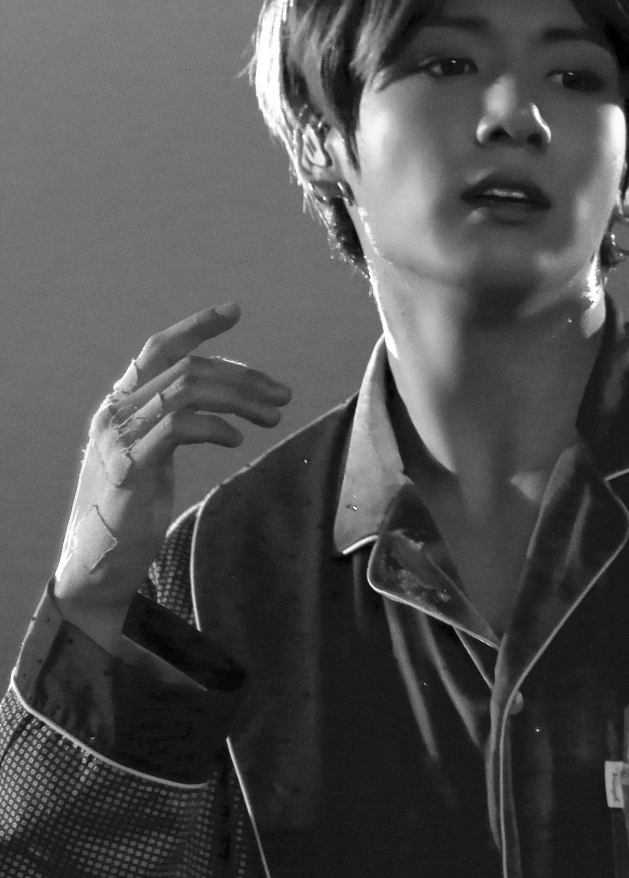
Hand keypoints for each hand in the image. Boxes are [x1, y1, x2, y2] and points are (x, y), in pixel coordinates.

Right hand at [53, 302, 290, 640]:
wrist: (98, 565)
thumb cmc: (129, 511)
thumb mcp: (152, 456)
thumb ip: (172, 425)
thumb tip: (221, 405)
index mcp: (120, 405)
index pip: (158, 350)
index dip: (196, 327)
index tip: (234, 311)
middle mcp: (115, 412)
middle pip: (188, 370)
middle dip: (243, 378)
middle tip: (282, 397)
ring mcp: (119, 437)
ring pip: (188, 390)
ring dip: (240, 399)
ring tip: (272, 417)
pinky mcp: (130, 465)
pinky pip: (179, 427)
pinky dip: (215, 426)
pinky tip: (236, 440)